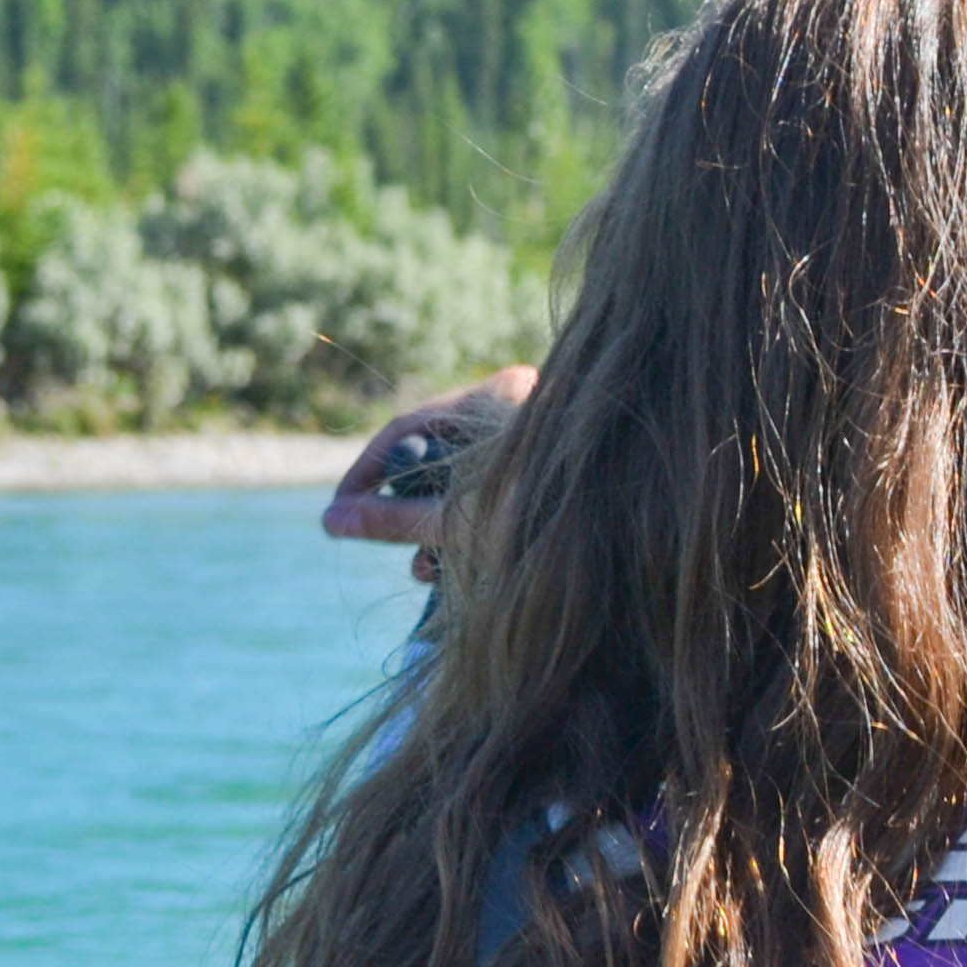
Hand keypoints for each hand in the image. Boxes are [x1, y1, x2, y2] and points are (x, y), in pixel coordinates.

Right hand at [324, 365, 536, 576]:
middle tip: (390, 549)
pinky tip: (460, 566)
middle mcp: (523, 405)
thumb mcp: (460, 524)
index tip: (339, 513)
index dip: (366, 473)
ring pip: (465, 478)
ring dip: (437, 526)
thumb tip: (332, 521)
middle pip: (436, 454)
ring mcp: (540, 438)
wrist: (633, 551)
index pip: (409, 425)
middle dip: (406, 510)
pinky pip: (495, 491)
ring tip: (425, 571)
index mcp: (500, 395)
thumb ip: (393, 519)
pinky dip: (472, 524)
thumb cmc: (550, 524)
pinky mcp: (552, 474)